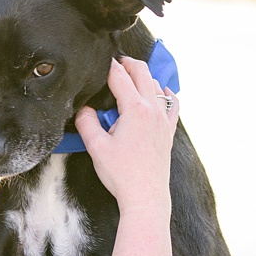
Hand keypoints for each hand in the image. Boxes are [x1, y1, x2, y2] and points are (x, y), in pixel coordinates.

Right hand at [74, 54, 176, 215]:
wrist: (145, 196)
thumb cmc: (121, 173)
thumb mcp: (96, 146)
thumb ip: (86, 122)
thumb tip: (83, 108)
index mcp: (134, 110)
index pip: (119, 77)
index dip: (107, 66)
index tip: (98, 59)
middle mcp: (153, 110)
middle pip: (143, 73)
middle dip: (128, 63)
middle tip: (114, 62)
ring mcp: (164, 120)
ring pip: (157, 86)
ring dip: (143, 77)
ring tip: (130, 77)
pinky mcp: (169, 131)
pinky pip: (172, 104)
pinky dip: (165, 94)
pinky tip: (160, 93)